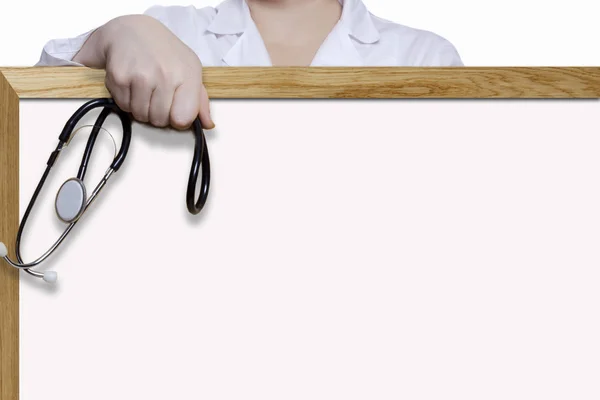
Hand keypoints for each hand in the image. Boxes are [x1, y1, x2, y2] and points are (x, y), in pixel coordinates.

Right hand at [74, 15, 213, 129]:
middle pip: (160, 120)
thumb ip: (200, 100)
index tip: (175, 109)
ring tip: (143, 88)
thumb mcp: (189, 68)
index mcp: (187, 74)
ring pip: (141, 115)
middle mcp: (166, 75)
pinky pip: (124, 106)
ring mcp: (142, 76)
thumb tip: (208, 124)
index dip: (178, 119)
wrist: (131, 30)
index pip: (184, 118)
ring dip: (140, 107)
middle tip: (155, 95)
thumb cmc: (163, 51)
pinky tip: (131, 83)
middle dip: (156, 113)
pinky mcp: (120, 77)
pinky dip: (126, 99)